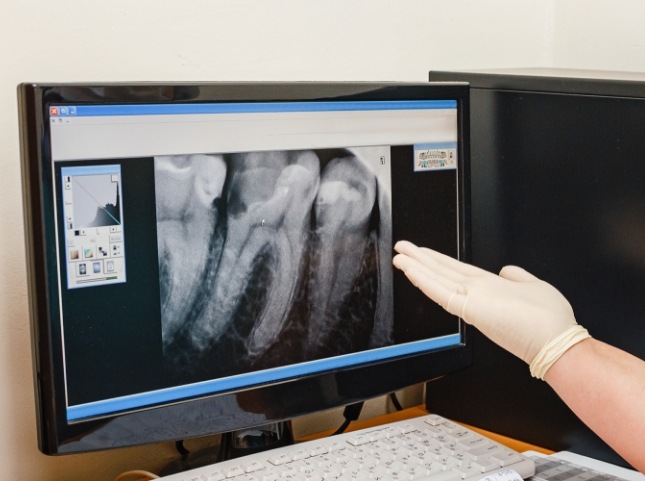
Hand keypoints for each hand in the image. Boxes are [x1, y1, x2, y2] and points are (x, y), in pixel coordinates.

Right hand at [392, 240, 583, 367]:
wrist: (556, 342)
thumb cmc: (548, 321)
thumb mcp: (534, 287)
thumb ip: (517, 276)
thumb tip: (506, 269)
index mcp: (489, 288)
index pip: (455, 272)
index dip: (437, 261)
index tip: (422, 252)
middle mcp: (477, 293)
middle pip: (441, 273)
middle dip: (420, 260)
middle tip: (401, 249)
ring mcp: (471, 300)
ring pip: (437, 280)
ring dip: (416, 266)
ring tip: (399, 256)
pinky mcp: (469, 308)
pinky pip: (441, 292)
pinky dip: (424, 281)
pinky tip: (411, 270)